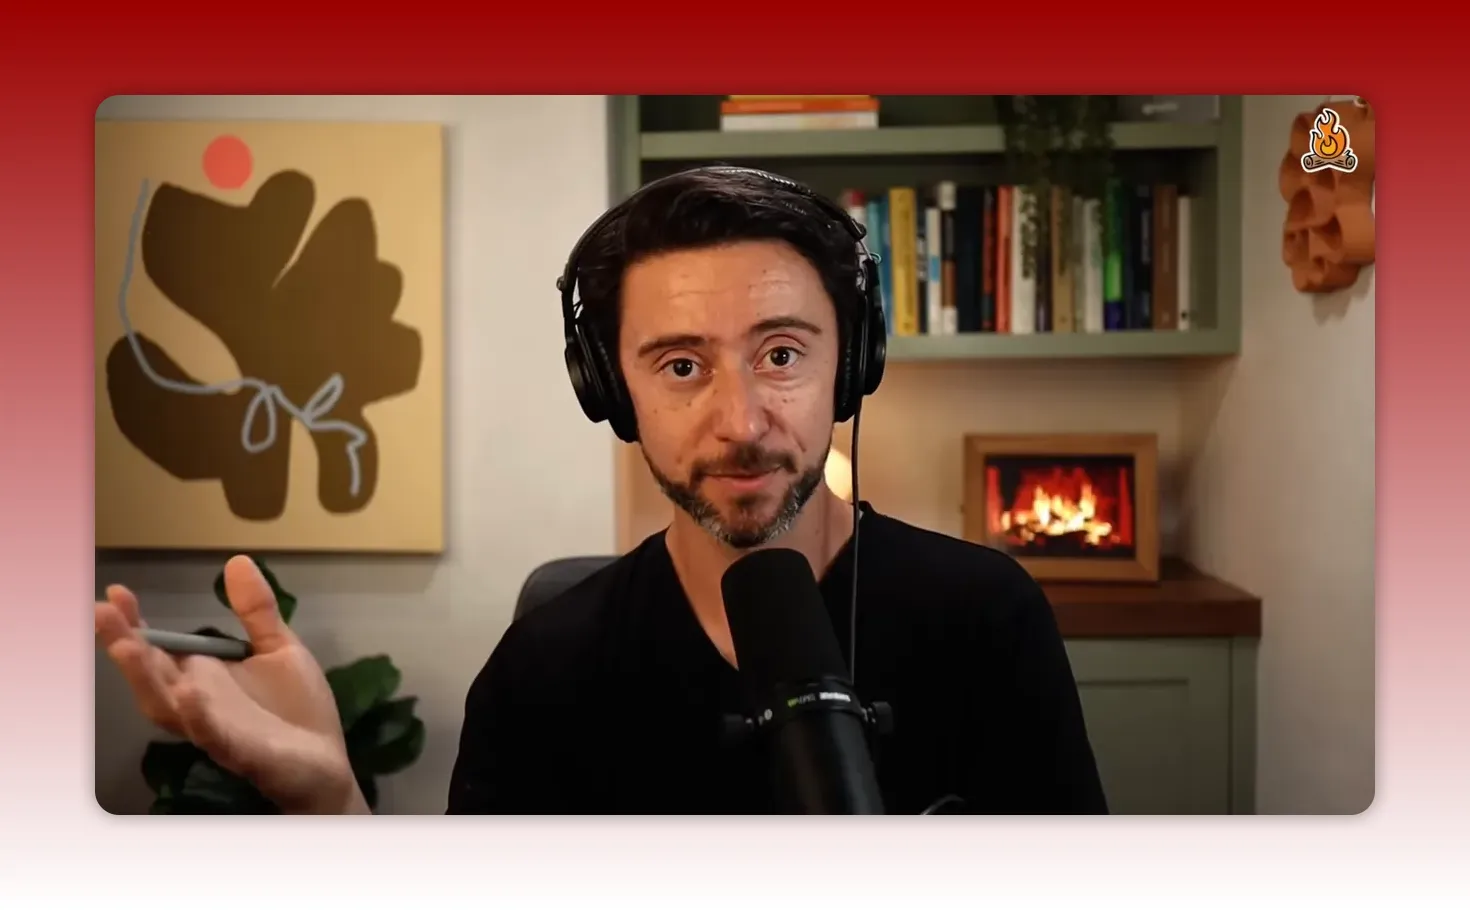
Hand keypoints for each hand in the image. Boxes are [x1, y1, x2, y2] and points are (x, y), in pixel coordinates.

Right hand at [95, 555, 368, 813]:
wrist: (327, 763)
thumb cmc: (296, 709)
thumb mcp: (279, 648)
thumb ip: (256, 611)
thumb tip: (236, 561)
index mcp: (203, 677)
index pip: (159, 648)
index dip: (135, 623)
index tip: (117, 591)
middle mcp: (197, 704)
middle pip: (151, 675)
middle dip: (125, 644)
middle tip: (101, 611)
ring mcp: (215, 729)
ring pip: (168, 707)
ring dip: (146, 678)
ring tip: (126, 647)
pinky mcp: (241, 751)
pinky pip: (213, 735)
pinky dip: (199, 715)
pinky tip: (190, 692)